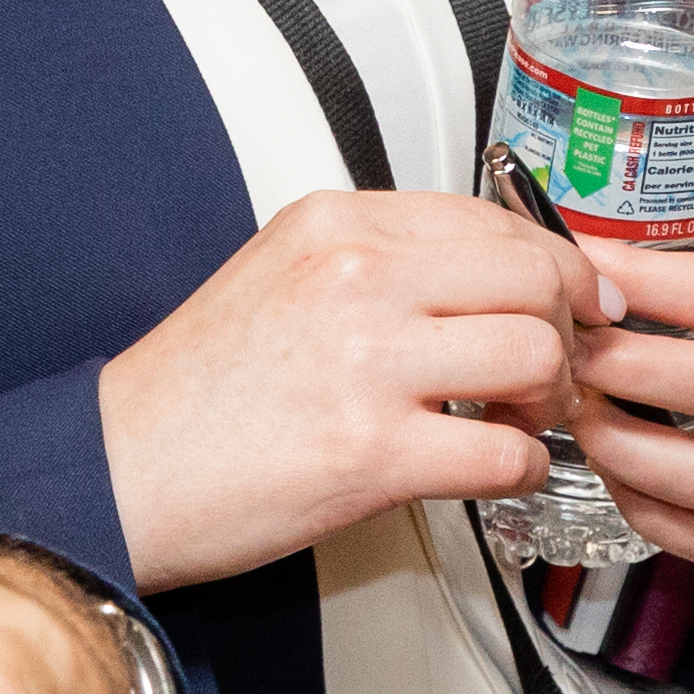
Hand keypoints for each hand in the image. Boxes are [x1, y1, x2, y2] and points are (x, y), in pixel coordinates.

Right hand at [96, 187, 603, 591]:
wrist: (116, 475)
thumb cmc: (194, 393)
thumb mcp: (281, 275)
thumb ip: (381, 258)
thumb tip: (490, 268)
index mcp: (335, 225)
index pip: (492, 218)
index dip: (557, 263)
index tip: (577, 296)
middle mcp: (355, 279)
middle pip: (533, 278)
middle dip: (567, 327)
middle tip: (557, 365)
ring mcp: (366, 364)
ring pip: (534, 357)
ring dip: (549, 400)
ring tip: (519, 420)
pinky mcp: (372, 453)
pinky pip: (506, 453)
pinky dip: (524, 469)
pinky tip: (497, 471)